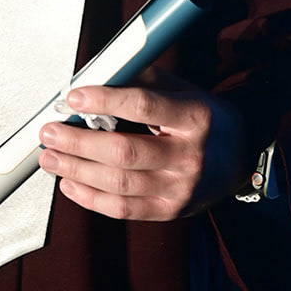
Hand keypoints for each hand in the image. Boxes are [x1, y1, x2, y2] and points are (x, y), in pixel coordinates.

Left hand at [38, 73, 249, 220]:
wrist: (241, 156)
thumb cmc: (203, 118)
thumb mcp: (181, 89)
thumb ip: (140, 81)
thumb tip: (93, 78)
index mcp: (194, 117)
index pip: (143, 107)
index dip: (104, 100)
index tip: (73, 97)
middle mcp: (189, 156)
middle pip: (124, 153)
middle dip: (78, 143)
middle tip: (50, 132)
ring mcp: (181, 189)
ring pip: (119, 184)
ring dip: (76, 170)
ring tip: (50, 158)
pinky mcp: (171, 211)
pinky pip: (124, 210)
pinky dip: (91, 198)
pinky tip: (70, 184)